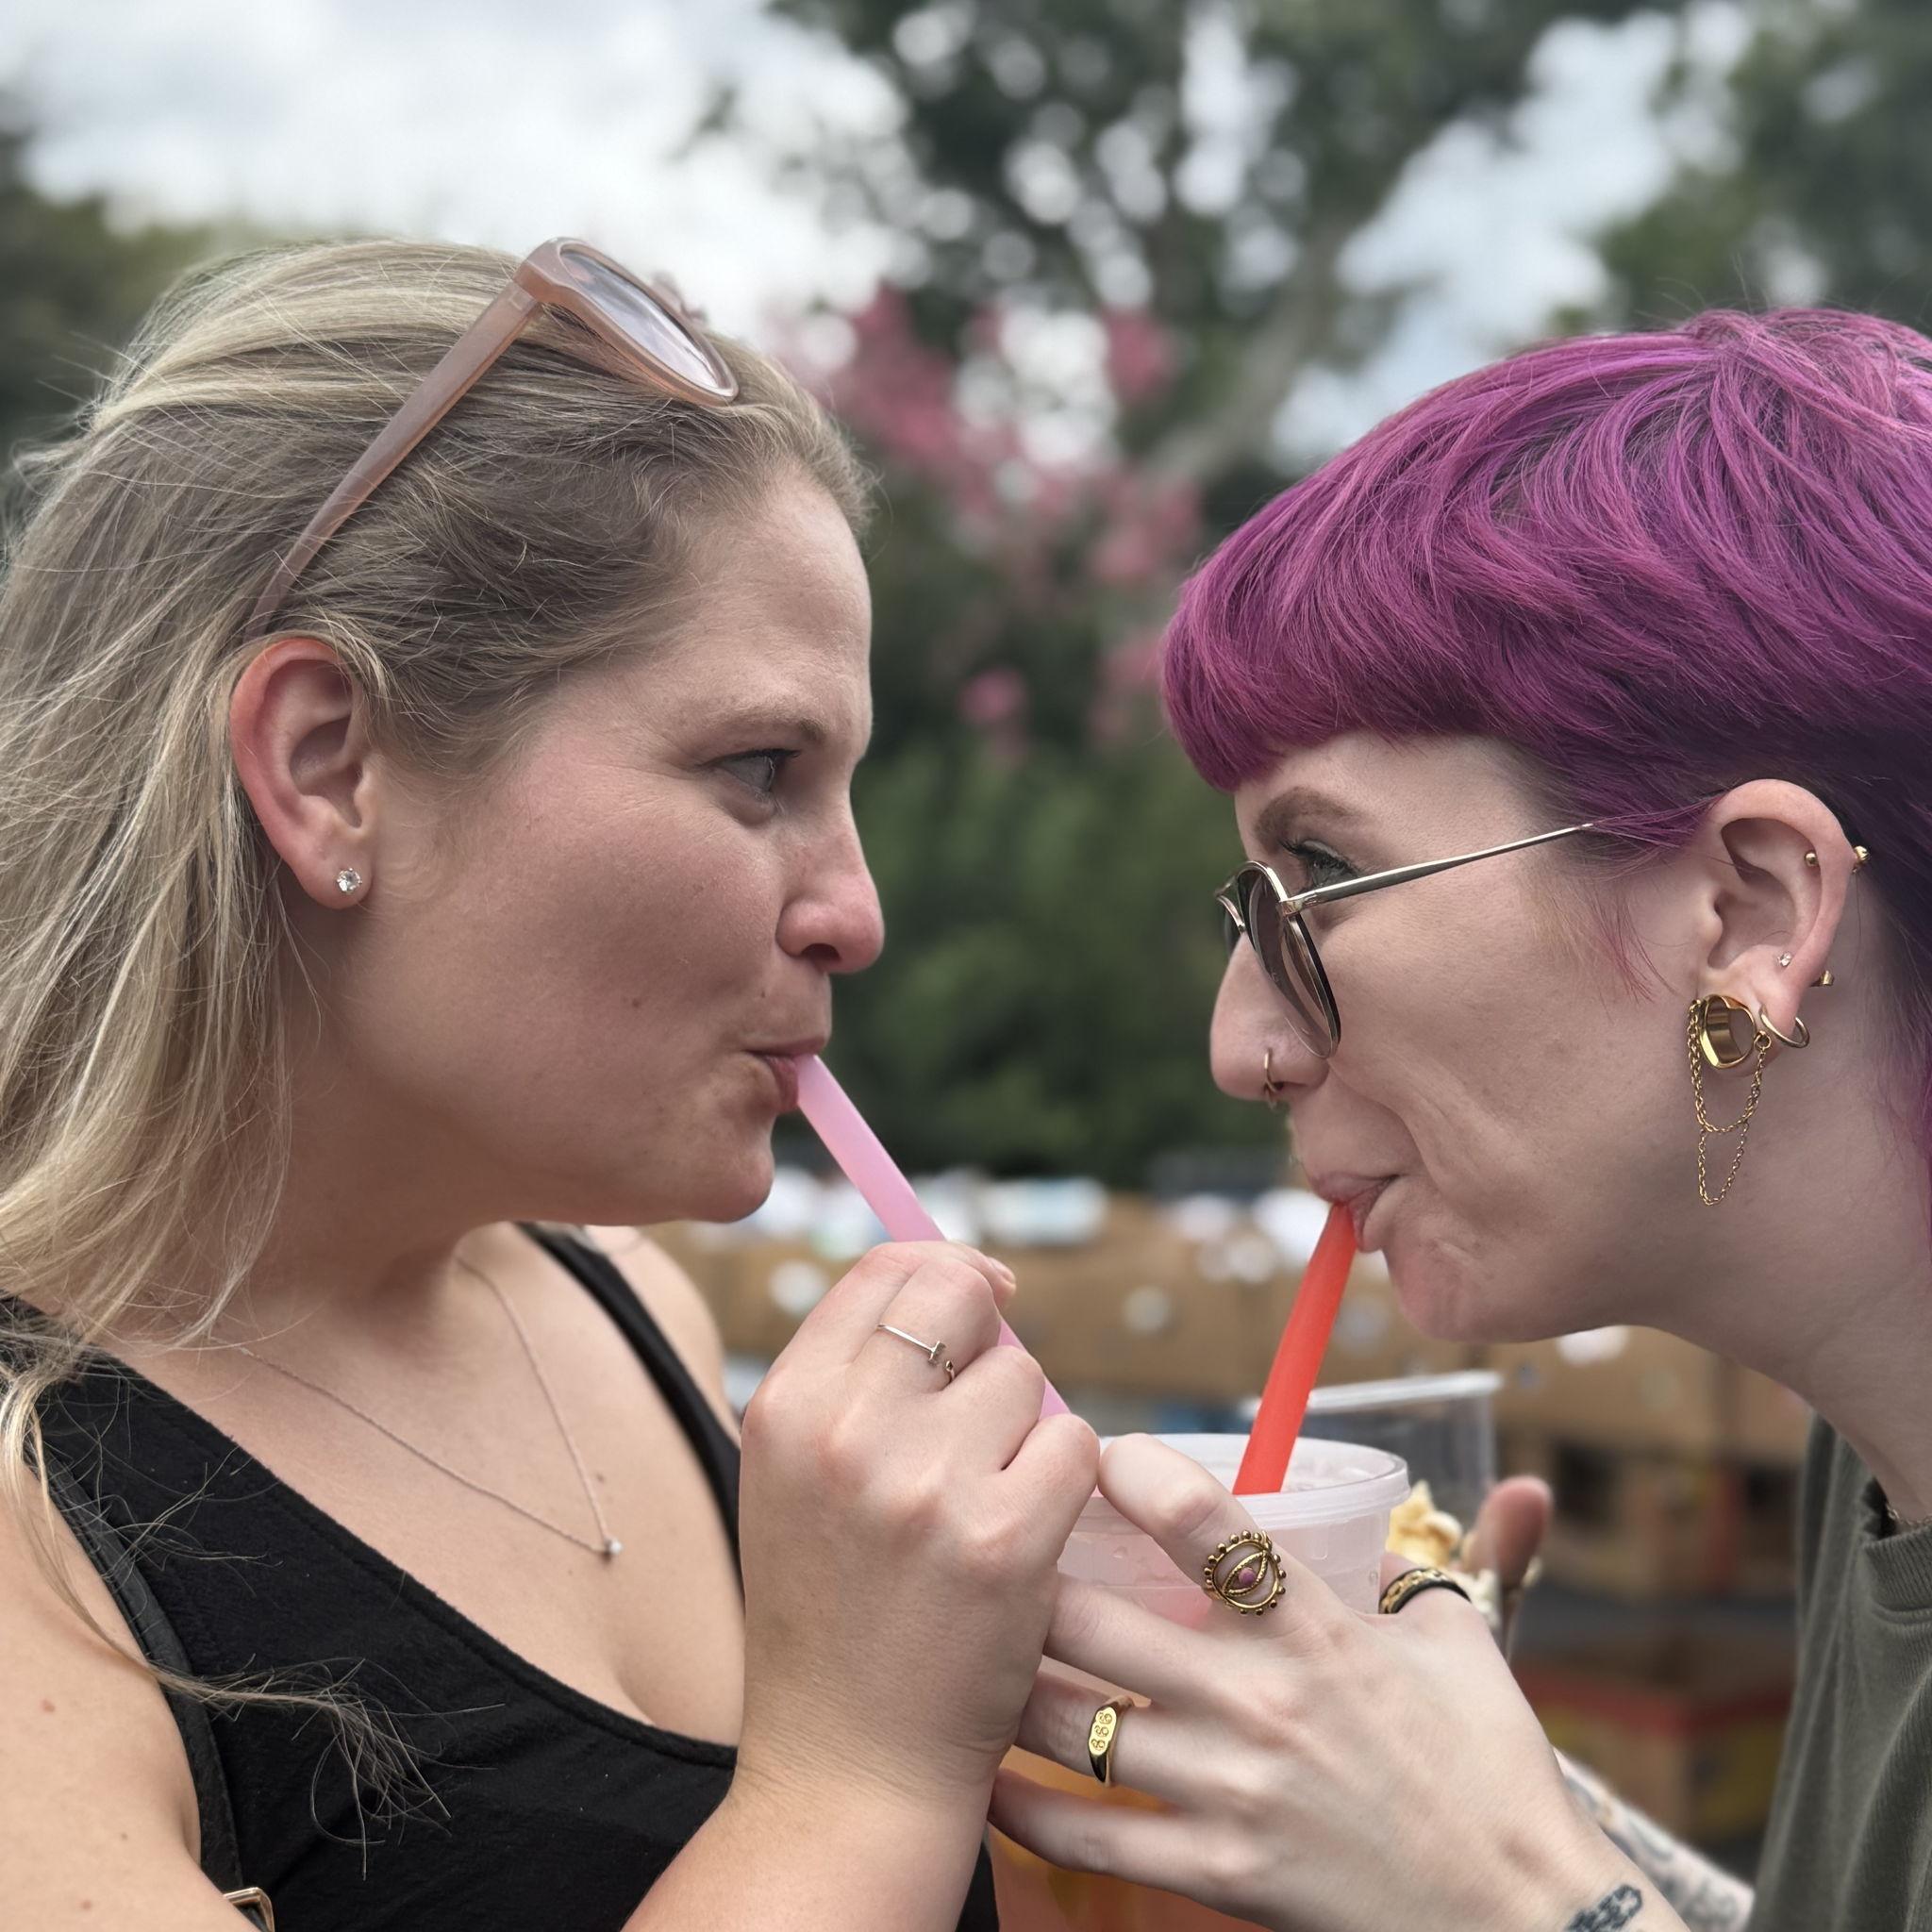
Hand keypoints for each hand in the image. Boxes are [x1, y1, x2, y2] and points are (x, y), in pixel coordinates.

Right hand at [733, 1242, 1098, 1821]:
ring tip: (984, 1503)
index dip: (945, 1269)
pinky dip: (1064, 1483)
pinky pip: (1075, 1445)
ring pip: (1027, 1376)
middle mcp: (847, 1431)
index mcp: (787, 1407)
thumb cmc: (831, 1619)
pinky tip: (1024, 1538)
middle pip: (959, 1295)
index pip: (884, 1270)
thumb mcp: (795, 1481)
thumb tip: (961, 1282)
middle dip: (992, 1330)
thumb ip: (856, 1381)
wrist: (847, 1771)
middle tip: (992, 1396)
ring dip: (1026, 1427)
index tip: (981, 1296)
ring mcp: (927, 1484)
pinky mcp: (1005, 1540)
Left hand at [991, 1436, 1631, 1931]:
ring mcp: (1232, 1792)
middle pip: (1092, 1620)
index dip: (1133, 1472)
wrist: (1524, 1918)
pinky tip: (989, 1772)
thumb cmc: (1492, 1773)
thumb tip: (1470, 1498)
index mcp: (1317, 1627)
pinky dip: (1021, 1806)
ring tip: (973, 1651)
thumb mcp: (1463, 1646)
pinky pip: (1085, 1837)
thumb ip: (1434, 1565)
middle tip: (994, 1551)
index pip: (1206, 1521)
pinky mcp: (1219, 1875)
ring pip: (1068, 1723)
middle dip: (1028, 1578)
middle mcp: (1262, 1701)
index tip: (1095, 1452)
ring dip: (1008, 1682)